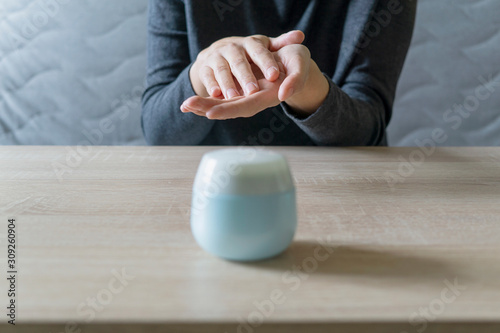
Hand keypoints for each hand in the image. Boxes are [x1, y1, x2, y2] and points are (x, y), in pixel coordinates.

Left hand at [182, 44, 328, 119]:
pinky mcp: (241, 93)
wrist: (296, 66)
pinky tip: (191, 102)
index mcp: (267, 96)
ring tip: (184, 105)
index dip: (228, 109)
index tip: (211, 112)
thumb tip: (284, 94)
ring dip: (202, 106)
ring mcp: (246, 98)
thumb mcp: (301, 67)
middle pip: (229, 108)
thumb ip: (295, 81)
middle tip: (187, 106)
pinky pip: (221, 99)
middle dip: (207, 108)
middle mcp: (255, 100)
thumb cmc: (298, 64)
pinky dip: (206, 101)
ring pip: (222, 105)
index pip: (245, 106)